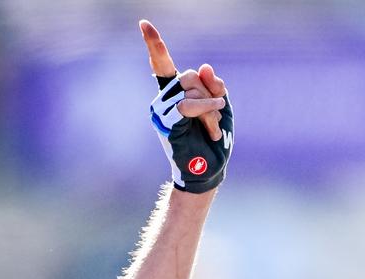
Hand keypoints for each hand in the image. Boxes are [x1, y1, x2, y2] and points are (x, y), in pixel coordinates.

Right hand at [141, 20, 232, 192]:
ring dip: (210, 109)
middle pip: (190, 76)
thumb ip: (215, 86)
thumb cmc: (213, 140)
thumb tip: (204, 67)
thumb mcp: (221, 107)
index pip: (162, 64)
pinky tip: (213, 122)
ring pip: (191, 89)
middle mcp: (165, 98)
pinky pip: (187, 105)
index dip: (154, 44)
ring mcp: (162, 110)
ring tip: (211, 129)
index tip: (144, 24)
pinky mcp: (166, 122)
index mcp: (176, 93)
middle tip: (215, 116)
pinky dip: (204, 110)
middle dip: (211, 94)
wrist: (209, 170)